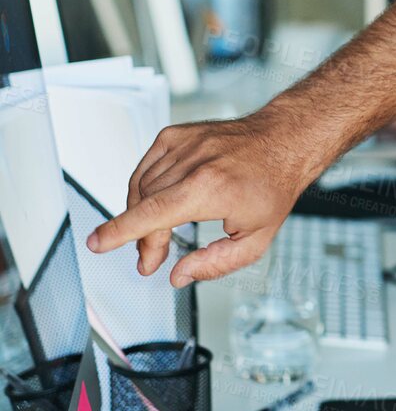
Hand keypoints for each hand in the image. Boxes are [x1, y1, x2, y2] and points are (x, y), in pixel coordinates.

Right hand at [86, 105, 319, 284]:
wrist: (283, 140)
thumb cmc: (273, 186)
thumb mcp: (256, 239)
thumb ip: (215, 264)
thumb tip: (179, 276)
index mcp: (210, 188)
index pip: (152, 213)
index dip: (120, 231)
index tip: (97, 244)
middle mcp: (193, 162)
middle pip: (145, 205)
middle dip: (143, 239)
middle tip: (151, 260)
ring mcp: (182, 144)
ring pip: (141, 186)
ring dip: (141, 215)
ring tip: (157, 236)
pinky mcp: (176, 134)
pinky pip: (146, 166)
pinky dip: (144, 188)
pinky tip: (157, 203)